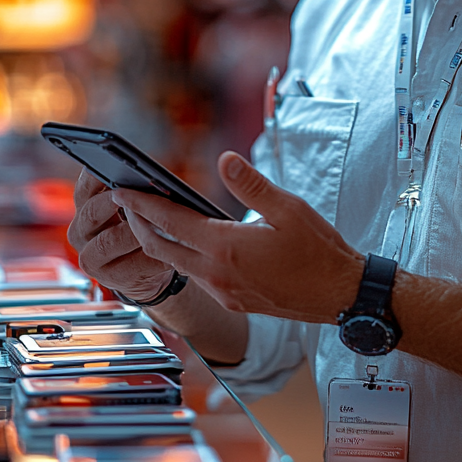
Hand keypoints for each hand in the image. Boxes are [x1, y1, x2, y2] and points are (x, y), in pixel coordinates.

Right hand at [67, 169, 173, 301]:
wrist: (149, 271)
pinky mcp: (110, 278)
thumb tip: (150, 175)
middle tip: (131, 192)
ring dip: (136, 228)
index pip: (84, 188)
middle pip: (92, 212)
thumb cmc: (144, 227)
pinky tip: (168, 246)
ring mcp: (92, 258)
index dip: (94, 175)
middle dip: (114, 200)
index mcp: (85, 208)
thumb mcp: (135, 207)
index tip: (110, 161)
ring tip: (157, 218)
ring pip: (111, 240)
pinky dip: (152, 253)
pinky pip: (132, 263)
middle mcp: (80, 232)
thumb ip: (135, 191)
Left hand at [112, 152, 363, 322]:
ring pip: (176, 265)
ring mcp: (223, 291)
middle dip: (138, 225)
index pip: (171, 222)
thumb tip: (225, 160)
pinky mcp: (233, 301)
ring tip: (150, 219)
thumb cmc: (318, 251)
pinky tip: (188, 243)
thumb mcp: (289, 208)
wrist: (338, 294)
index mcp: (227, 247)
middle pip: (161, 248)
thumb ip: (252, 184)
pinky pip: (195, 277)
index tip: (123, 191)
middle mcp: (218, 274)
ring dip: (158, 242)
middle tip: (126, 203)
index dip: (143, 205)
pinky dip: (180, 257)